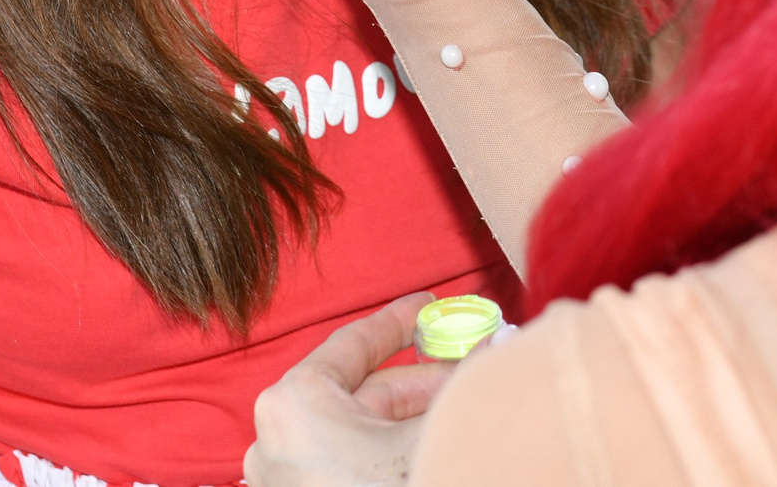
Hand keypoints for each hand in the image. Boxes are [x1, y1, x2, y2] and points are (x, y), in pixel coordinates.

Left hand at [246, 293, 453, 486]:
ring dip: (412, 415)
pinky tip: (433, 443)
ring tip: (463, 410)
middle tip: (471, 368)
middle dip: (422, 379)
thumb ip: (467, 383)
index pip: (355, 342)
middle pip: (364, 388)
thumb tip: (499, 341)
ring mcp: (286, 476)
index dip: (400, 321)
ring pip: (360, 428)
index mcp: (295, 403)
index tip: (430, 306)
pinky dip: (389, 445)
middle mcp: (277, 437)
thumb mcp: (432, 434)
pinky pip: (349, 458)